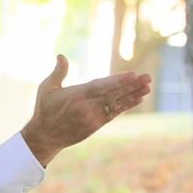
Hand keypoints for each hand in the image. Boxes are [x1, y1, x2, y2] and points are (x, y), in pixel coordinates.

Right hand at [20, 55, 150, 165]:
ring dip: (133, 96)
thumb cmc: (44, 109)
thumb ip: (58, 72)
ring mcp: (92, 118)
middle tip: (148, 78)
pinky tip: (138, 99)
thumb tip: (61, 55)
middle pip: (113, 95)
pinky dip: (126, 106)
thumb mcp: (46, 89)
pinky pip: (114, 114)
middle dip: (132, 86)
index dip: (118, 81)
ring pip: (116, 104)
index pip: (101, 87)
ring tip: (148, 88)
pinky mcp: (95, 126)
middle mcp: (86, 108)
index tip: (133, 75)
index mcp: (75, 96)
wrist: (44, 137)